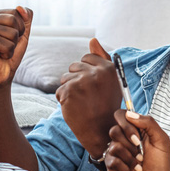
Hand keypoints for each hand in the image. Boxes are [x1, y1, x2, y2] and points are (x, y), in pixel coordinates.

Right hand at [0, 7, 31, 88]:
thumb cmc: (8, 54)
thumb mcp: (21, 33)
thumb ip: (25, 18)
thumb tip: (20, 7)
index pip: (17, 12)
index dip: (19, 28)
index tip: (7, 38)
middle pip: (15, 19)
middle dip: (17, 36)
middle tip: (4, 46)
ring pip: (13, 32)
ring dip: (12, 46)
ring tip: (1, 51)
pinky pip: (9, 44)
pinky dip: (8, 53)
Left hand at [54, 39, 121, 157]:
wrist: (101, 132)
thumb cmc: (106, 106)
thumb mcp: (110, 81)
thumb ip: (102, 58)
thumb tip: (92, 39)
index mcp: (108, 68)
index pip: (87, 57)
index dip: (86, 71)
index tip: (92, 85)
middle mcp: (96, 73)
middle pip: (74, 66)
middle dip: (76, 80)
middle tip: (87, 97)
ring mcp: (82, 82)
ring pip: (65, 78)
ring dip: (69, 90)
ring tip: (82, 103)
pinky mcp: (69, 92)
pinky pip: (59, 91)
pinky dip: (64, 101)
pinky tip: (76, 109)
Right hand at [104, 110, 169, 170]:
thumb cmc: (160, 164)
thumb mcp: (161, 140)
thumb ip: (149, 123)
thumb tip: (130, 114)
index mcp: (135, 130)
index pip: (121, 116)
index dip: (126, 125)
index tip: (137, 137)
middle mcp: (124, 139)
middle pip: (114, 130)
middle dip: (130, 145)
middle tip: (141, 154)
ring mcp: (116, 152)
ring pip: (114, 146)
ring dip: (130, 158)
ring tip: (139, 165)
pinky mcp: (111, 165)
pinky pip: (112, 160)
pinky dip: (125, 167)